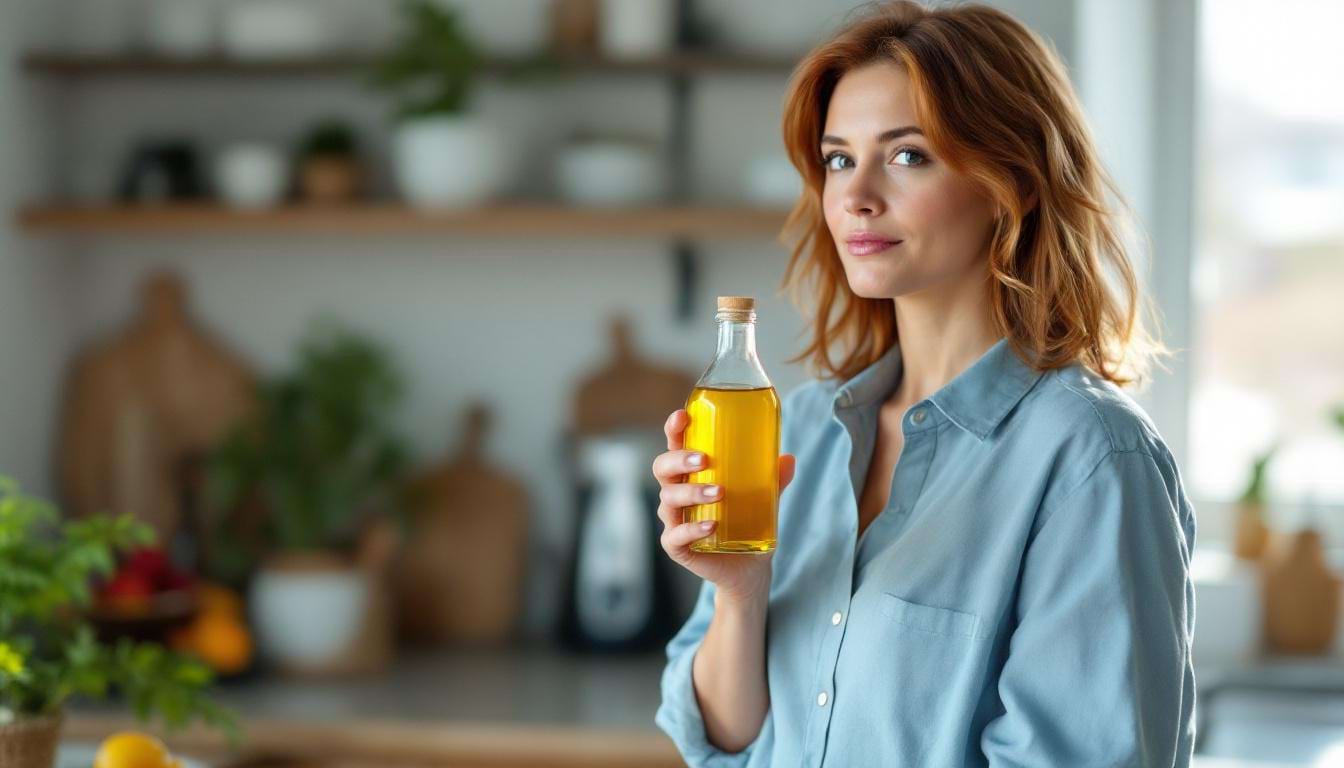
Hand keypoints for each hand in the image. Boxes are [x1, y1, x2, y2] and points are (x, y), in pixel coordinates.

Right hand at [651, 408, 795, 603]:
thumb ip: (773, 479)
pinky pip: (675, 536)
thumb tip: (788, 458)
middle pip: (662, 468)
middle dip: (678, 460)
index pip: (674, 446)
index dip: (674, 430)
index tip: (682, 416)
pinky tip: (711, 525)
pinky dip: (692, 529)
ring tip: (719, 492)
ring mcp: (674, 520)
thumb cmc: (748, 523)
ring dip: (692, 493)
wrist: (748, 568)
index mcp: (690, 474)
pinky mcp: (677, 547)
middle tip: (704, 459)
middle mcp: (676, 494)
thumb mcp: (764, 498)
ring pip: (669, 500)